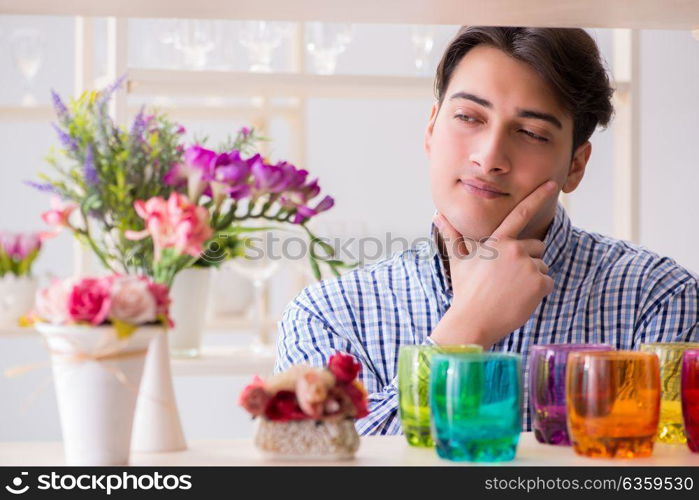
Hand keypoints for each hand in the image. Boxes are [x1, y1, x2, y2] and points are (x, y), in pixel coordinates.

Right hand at [429, 180, 557, 348]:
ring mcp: (528, 266)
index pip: (520, 213)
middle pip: (537, 247)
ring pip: (542, 267)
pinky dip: (538, 292)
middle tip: (506, 280)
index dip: (537, 197)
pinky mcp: (539, 283)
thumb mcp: (459, 260)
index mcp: (498, 241)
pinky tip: (519, 299)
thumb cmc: (465, 290)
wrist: (473, 320)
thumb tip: (437, 215)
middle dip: (527, 261)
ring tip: (510, 291)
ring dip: (531, 278)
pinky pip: (547, 283)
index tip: (551, 183)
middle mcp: (515, 249)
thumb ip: (452, 235)